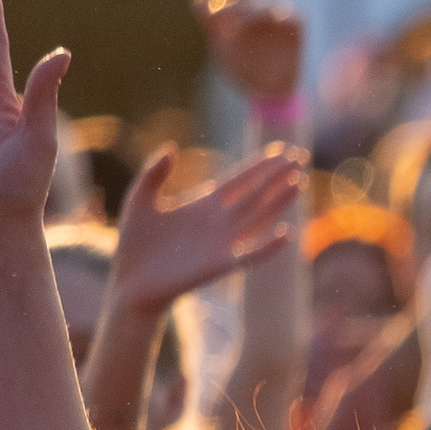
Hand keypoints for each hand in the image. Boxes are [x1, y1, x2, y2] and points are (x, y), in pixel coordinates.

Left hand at [107, 144, 304, 316]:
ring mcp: (223, 244)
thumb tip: (171, 147)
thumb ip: (153, 173)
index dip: (260, 166)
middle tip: (299, 157)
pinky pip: (251, 255)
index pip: (239, 181)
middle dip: (277, 177)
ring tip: (299, 183)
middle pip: (256, 195)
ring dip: (279, 201)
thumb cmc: (135, 243)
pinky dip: (269, 246)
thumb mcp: (139, 200)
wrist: (131, 282)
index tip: (281, 151)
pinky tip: (287, 233)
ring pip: (259, 218)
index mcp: (203, 205)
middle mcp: (220, 222)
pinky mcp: (220, 266)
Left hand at [194, 0, 303, 99]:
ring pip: (262, 4)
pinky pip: (286, 15)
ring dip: (250, 17)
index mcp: (241, 3)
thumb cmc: (241, 67)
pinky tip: (272, 35)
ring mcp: (280, 12)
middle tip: (227, 27)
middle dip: (233, 9)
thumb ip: (207, 17)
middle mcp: (262, 2)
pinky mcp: (296, 24)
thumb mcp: (218, 44)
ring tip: (246, 38)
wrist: (267, 92)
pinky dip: (276, 23)